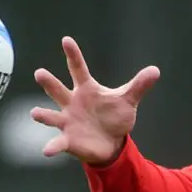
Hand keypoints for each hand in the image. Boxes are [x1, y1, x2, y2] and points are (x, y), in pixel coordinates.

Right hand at [30, 37, 159, 164]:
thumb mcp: (127, 100)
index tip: (66, 40)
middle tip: (39, 73)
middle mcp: (72, 103)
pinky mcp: (68, 139)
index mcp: (86, 89)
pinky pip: (58, 142)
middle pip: (58, 90)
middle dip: (49, 82)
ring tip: (35, 113)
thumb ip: (139, 85)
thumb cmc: (114, 116)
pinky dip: (52, 146)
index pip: (78, 68)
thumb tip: (155, 70)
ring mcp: (67, 121)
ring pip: (52, 115)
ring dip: (43, 115)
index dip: (73, 55)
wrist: (110, 142)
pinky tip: (46, 150)